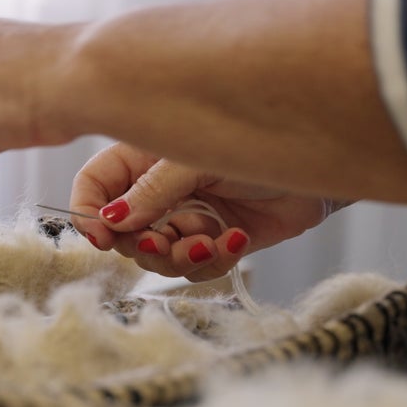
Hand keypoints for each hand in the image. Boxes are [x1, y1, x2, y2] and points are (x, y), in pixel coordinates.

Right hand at [69, 143, 339, 280]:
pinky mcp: (216, 240)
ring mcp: (188, 216)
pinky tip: (237, 237)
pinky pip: (198, 268)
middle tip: (164, 242)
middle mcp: (160, 190)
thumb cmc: (256, 138)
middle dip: (144, 244)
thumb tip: (112, 220)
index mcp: (143, 158)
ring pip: (159, 257)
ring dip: (180, 257)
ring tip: (206, 241)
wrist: (317, 160)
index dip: (89, 214)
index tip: (103, 236)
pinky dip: (215, 259)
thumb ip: (153, 191)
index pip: (94, 187)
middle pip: (124, 232)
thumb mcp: (194, 160)